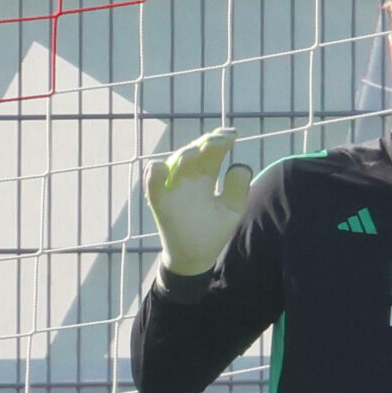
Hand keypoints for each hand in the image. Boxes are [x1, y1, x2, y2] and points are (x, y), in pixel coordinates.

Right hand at [145, 128, 252, 276]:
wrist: (196, 257)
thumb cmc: (213, 232)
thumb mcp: (232, 210)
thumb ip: (238, 188)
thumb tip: (237, 165)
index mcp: (206, 175)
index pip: (212, 151)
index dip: (222, 140)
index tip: (233, 135)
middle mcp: (189, 177)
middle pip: (195, 152)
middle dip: (206, 143)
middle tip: (218, 142)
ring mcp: (174, 188)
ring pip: (174, 163)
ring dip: (184, 155)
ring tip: (196, 152)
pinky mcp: (161, 202)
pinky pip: (153, 185)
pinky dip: (154, 176)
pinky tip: (160, 167)